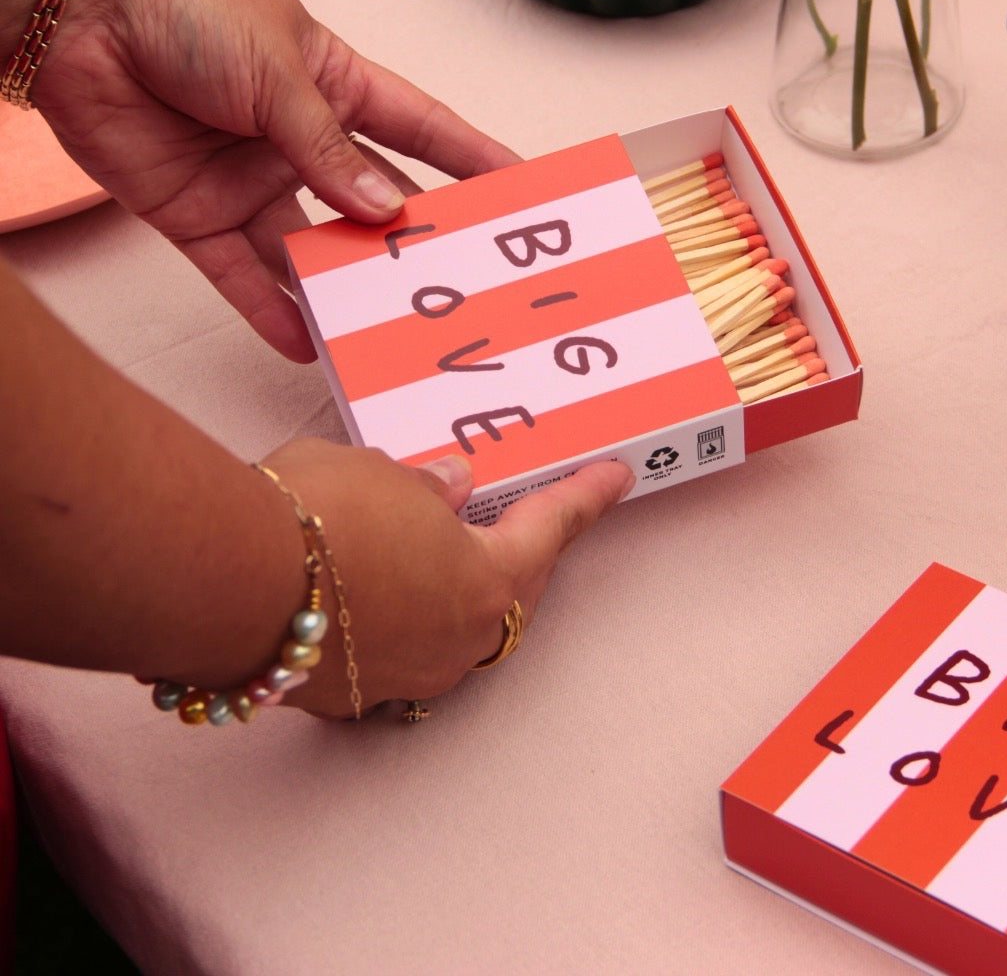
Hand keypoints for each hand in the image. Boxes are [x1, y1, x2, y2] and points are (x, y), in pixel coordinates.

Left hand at [23, 0, 519, 361]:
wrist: (70, 12)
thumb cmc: (182, 6)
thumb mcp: (277, 67)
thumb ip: (328, 147)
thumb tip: (382, 209)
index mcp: (332, 86)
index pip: (419, 130)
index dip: (469, 158)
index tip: (515, 188)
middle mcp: (298, 142)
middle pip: (370, 204)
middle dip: (410, 242)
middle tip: (457, 284)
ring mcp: (251, 183)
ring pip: (309, 252)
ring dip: (341, 291)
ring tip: (384, 331)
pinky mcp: (198, 218)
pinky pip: (243, 276)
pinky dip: (270, 310)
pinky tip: (304, 342)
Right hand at [256, 441, 633, 715]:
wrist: (224, 585)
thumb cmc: (315, 517)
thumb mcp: (378, 476)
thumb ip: (424, 489)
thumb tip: (448, 491)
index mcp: (484, 582)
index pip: (549, 529)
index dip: (584, 500)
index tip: (617, 479)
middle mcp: (455, 643)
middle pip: (510, 596)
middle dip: (521, 556)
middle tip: (525, 522)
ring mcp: (403, 678)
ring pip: (452, 632)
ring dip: (452, 592)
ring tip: (435, 553)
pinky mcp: (348, 696)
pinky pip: (394, 652)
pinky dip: (398, 620)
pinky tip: (371, 594)